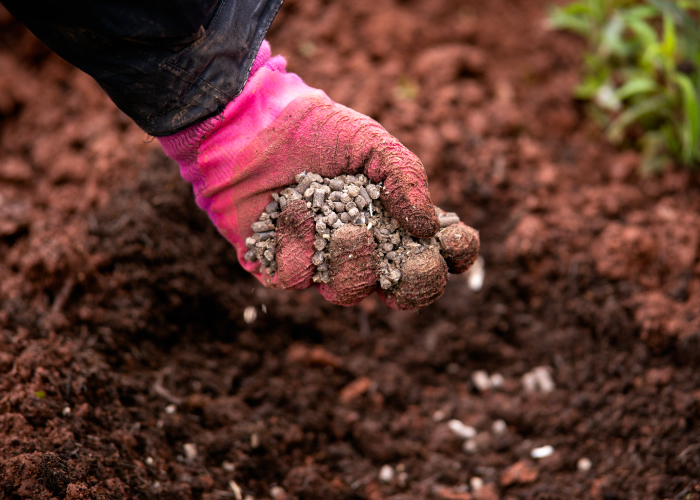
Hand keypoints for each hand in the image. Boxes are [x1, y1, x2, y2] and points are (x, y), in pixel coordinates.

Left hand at [160, 42, 478, 309]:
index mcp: (392, 221)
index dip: (454, 254)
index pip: (438, 251)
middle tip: (412, 264)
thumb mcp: (369, 142)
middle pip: (402, 292)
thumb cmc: (315, 129)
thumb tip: (427, 226)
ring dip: (353, 264)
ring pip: (349, 294)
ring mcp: (321, 262)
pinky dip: (299, 245)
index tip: (452, 240)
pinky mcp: (279, 266)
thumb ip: (404, 176)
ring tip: (344, 229)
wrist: (250, 122)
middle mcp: (362, 249)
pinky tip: (293, 209)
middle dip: (415, 285)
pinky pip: (296, 279)